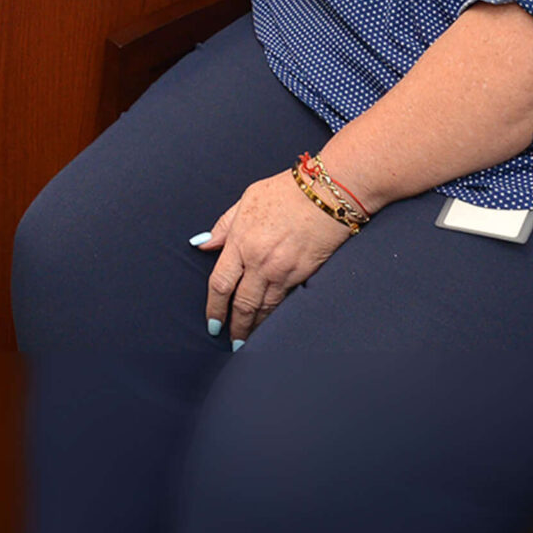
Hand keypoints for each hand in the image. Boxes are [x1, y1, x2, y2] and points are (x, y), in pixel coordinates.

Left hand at [199, 169, 351, 344]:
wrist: (329, 191)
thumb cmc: (287, 190)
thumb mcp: (246, 200)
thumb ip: (224, 226)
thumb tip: (203, 245)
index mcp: (241, 241)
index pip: (220, 284)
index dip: (214, 308)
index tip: (212, 323)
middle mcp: (259, 260)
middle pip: (241, 303)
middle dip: (234, 326)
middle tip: (231, 341)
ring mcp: (283, 270)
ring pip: (264, 308)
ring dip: (255, 327)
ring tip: (248, 340)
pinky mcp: (304, 274)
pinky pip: (285, 302)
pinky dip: (276, 316)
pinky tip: (271, 324)